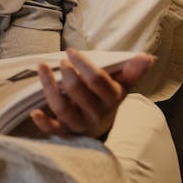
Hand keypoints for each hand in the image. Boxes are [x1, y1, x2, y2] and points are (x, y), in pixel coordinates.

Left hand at [29, 48, 153, 138]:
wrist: (101, 123)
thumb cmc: (107, 95)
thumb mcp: (122, 83)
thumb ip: (132, 71)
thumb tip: (147, 58)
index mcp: (111, 98)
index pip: (98, 81)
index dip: (83, 65)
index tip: (71, 51)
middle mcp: (96, 113)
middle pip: (79, 93)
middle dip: (68, 75)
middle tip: (61, 61)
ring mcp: (80, 123)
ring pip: (63, 108)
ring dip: (50, 87)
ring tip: (42, 68)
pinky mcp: (65, 131)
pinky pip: (54, 130)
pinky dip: (44, 123)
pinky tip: (35, 112)